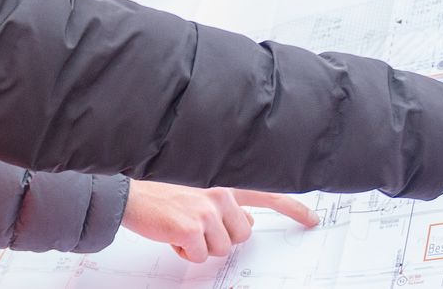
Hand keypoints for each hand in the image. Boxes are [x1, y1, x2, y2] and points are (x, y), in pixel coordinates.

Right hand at [120, 181, 318, 262]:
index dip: (292, 209)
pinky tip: (173, 235)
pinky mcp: (191, 229)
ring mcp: (206, 211)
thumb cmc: (161, 195)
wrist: (131, 196)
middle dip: (222, 239)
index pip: (267, 194)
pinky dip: (186, 253)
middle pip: (242, 235)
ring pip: (222, 249)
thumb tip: (246, 222)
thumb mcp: (198, 193)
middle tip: (198, 228)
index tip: (311, 219)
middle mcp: (219, 194)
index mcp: (223, 185)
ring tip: (182, 229)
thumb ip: (225, 205)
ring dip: (201, 247)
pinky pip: (200, 256)